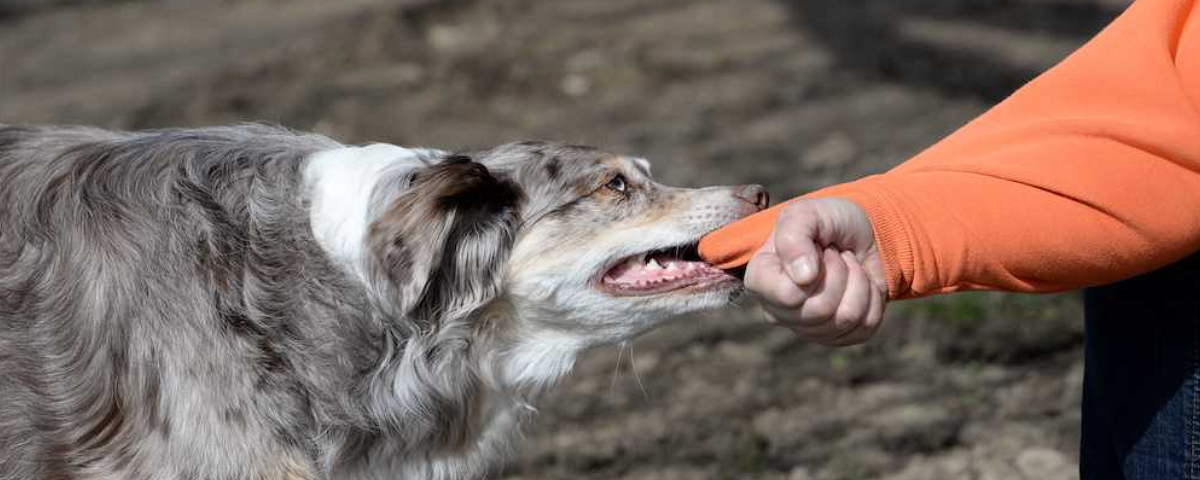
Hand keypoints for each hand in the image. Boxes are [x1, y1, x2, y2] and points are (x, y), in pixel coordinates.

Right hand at [745, 198, 888, 345]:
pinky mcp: (837, 337)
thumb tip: (802, 277)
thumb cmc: (826, 221)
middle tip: (836, 255)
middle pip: (819, 310)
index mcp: (760, 280)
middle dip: (840, 273)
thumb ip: (794, 236)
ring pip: (845, 319)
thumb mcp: (807, 213)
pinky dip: (873, 298)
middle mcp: (777, 310)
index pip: (787, 295)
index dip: (815, 269)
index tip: (819, 248)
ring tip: (848, 266)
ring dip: (858, 282)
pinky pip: (865, 327)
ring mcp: (806, 328)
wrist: (861, 232)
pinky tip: (859, 283)